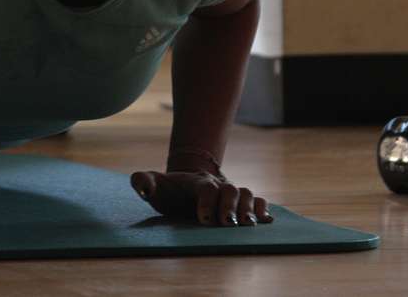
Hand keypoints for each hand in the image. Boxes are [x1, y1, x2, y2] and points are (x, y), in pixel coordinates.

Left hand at [130, 170, 273, 226]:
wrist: (185, 186)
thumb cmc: (168, 190)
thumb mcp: (154, 185)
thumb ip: (142, 181)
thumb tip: (141, 186)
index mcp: (197, 182)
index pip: (206, 188)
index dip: (207, 202)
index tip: (204, 220)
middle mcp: (218, 185)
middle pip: (231, 189)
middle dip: (231, 207)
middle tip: (228, 224)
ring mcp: (231, 192)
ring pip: (247, 193)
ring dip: (249, 209)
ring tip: (248, 226)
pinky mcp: (241, 203)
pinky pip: (258, 200)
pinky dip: (263, 209)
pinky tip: (266, 221)